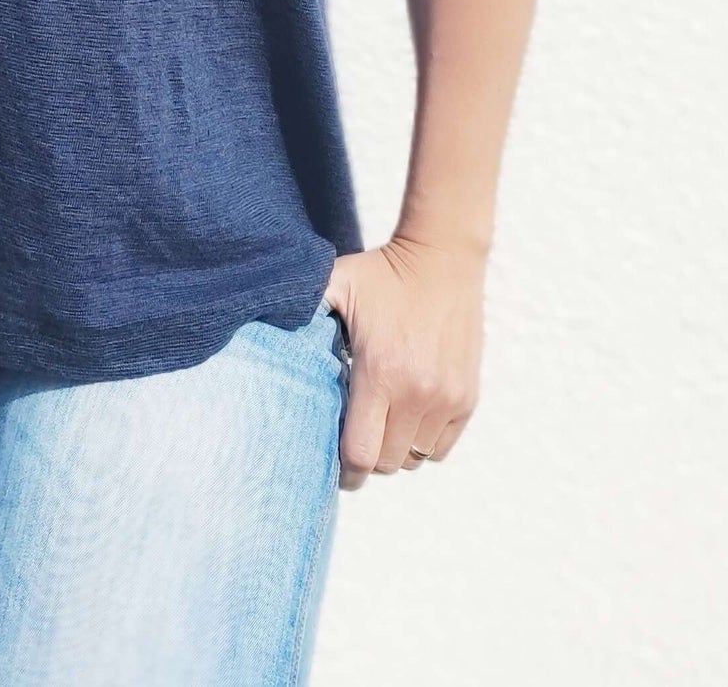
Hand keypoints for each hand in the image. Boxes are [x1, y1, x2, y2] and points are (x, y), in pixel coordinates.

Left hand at [322, 234, 486, 490]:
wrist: (442, 257)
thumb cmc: (381, 272)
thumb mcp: (333, 284)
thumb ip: (301, 311)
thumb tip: (260, 330)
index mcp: (379, 373)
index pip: (360, 454)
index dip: (344, 470)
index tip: (333, 466)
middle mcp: (416, 394)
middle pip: (387, 463)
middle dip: (366, 459)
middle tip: (353, 439)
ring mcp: (446, 398)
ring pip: (415, 458)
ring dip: (394, 450)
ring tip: (379, 425)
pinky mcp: (467, 397)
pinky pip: (441, 446)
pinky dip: (423, 442)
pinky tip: (407, 417)